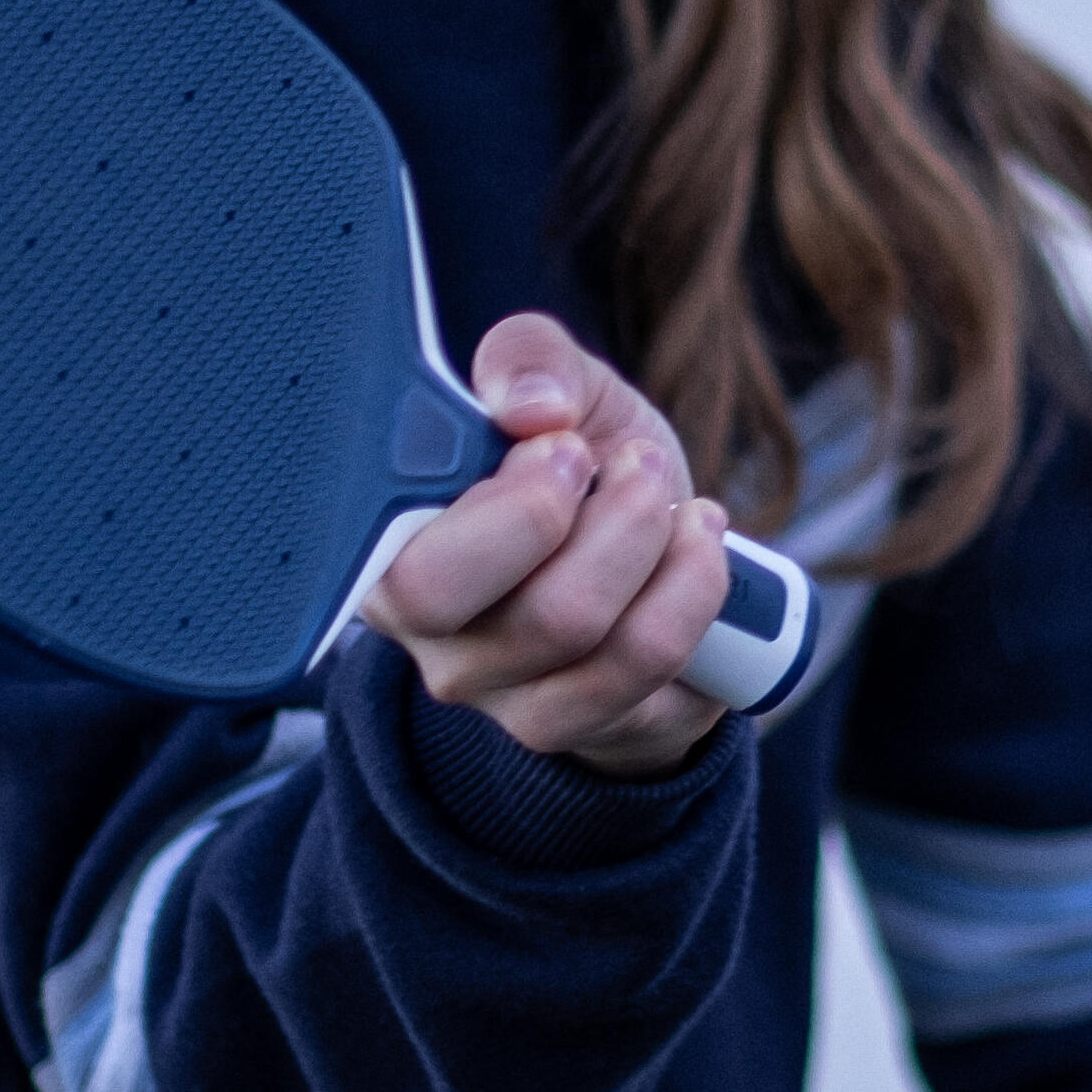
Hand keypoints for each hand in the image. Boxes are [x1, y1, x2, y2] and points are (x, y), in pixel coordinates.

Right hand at [360, 313, 736, 777]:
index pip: (418, 578)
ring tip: (668, 495)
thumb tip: (531, 406)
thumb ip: (527, 360)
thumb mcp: (555, 388)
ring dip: (661, 544)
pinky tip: (699, 546)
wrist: (643, 549)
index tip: (563, 445)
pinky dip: (697, 587)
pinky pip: (657, 665)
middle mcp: (439, 651)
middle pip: (536, 618)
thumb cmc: (577, 468)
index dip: (511, 512)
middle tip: (631, 464)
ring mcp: (512, 704)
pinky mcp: (589, 731)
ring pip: (607, 642)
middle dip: (614, 523)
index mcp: (393, 562)